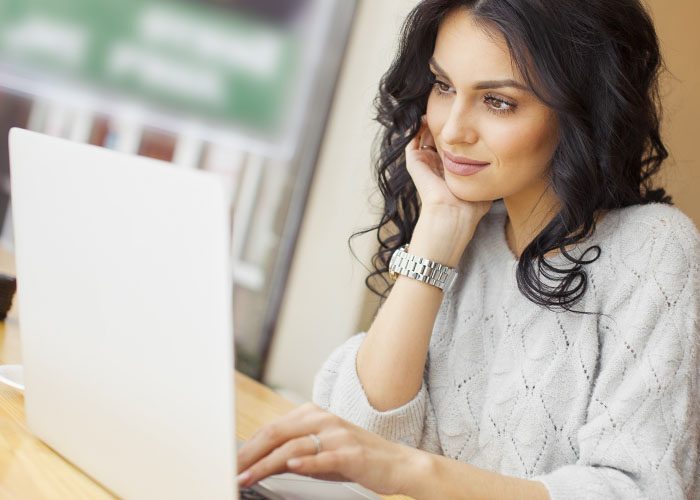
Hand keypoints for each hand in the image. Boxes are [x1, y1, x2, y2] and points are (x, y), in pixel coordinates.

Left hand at [237, 403, 421, 495]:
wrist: (397, 463)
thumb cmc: (355, 457)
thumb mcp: (320, 450)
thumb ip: (292, 451)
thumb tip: (258, 462)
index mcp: (313, 415)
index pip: (271, 429)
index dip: (246, 446)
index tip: (227, 462)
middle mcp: (323, 419)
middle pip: (277, 433)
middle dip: (249, 453)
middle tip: (229, 470)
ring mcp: (338, 435)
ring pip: (295, 446)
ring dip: (267, 463)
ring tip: (247, 477)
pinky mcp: (352, 453)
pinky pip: (326, 456)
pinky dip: (307, 461)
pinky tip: (292, 467)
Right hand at [404, 117, 491, 264]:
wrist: (453, 215)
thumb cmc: (470, 206)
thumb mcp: (483, 183)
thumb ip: (489, 173)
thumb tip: (507, 163)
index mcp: (450, 171)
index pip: (451, 146)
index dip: (459, 132)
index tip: (469, 119)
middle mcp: (436, 166)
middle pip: (437, 138)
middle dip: (444, 124)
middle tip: (451, 107)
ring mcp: (424, 164)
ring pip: (423, 137)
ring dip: (429, 122)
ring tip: (437, 107)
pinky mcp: (414, 163)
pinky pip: (412, 141)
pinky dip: (416, 128)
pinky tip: (426, 117)